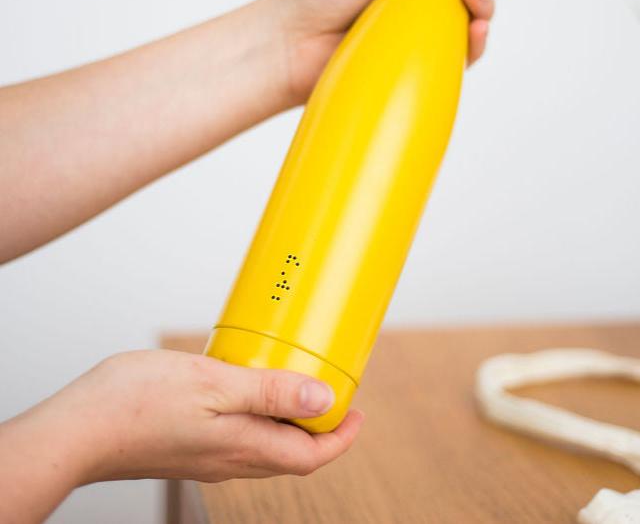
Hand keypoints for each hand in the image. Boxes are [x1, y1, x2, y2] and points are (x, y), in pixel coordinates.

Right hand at [64, 350, 362, 481]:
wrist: (79, 429)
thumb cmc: (138, 403)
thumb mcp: (215, 384)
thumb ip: (271, 393)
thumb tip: (323, 402)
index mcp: (242, 446)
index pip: (310, 456)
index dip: (341, 438)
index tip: (358, 414)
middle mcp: (229, 458)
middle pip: (292, 453)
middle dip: (320, 431)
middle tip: (333, 397)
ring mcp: (208, 455)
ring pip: (267, 446)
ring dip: (291, 423)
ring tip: (298, 388)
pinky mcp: (190, 445)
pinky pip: (240, 437)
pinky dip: (261, 417)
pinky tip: (249, 389)